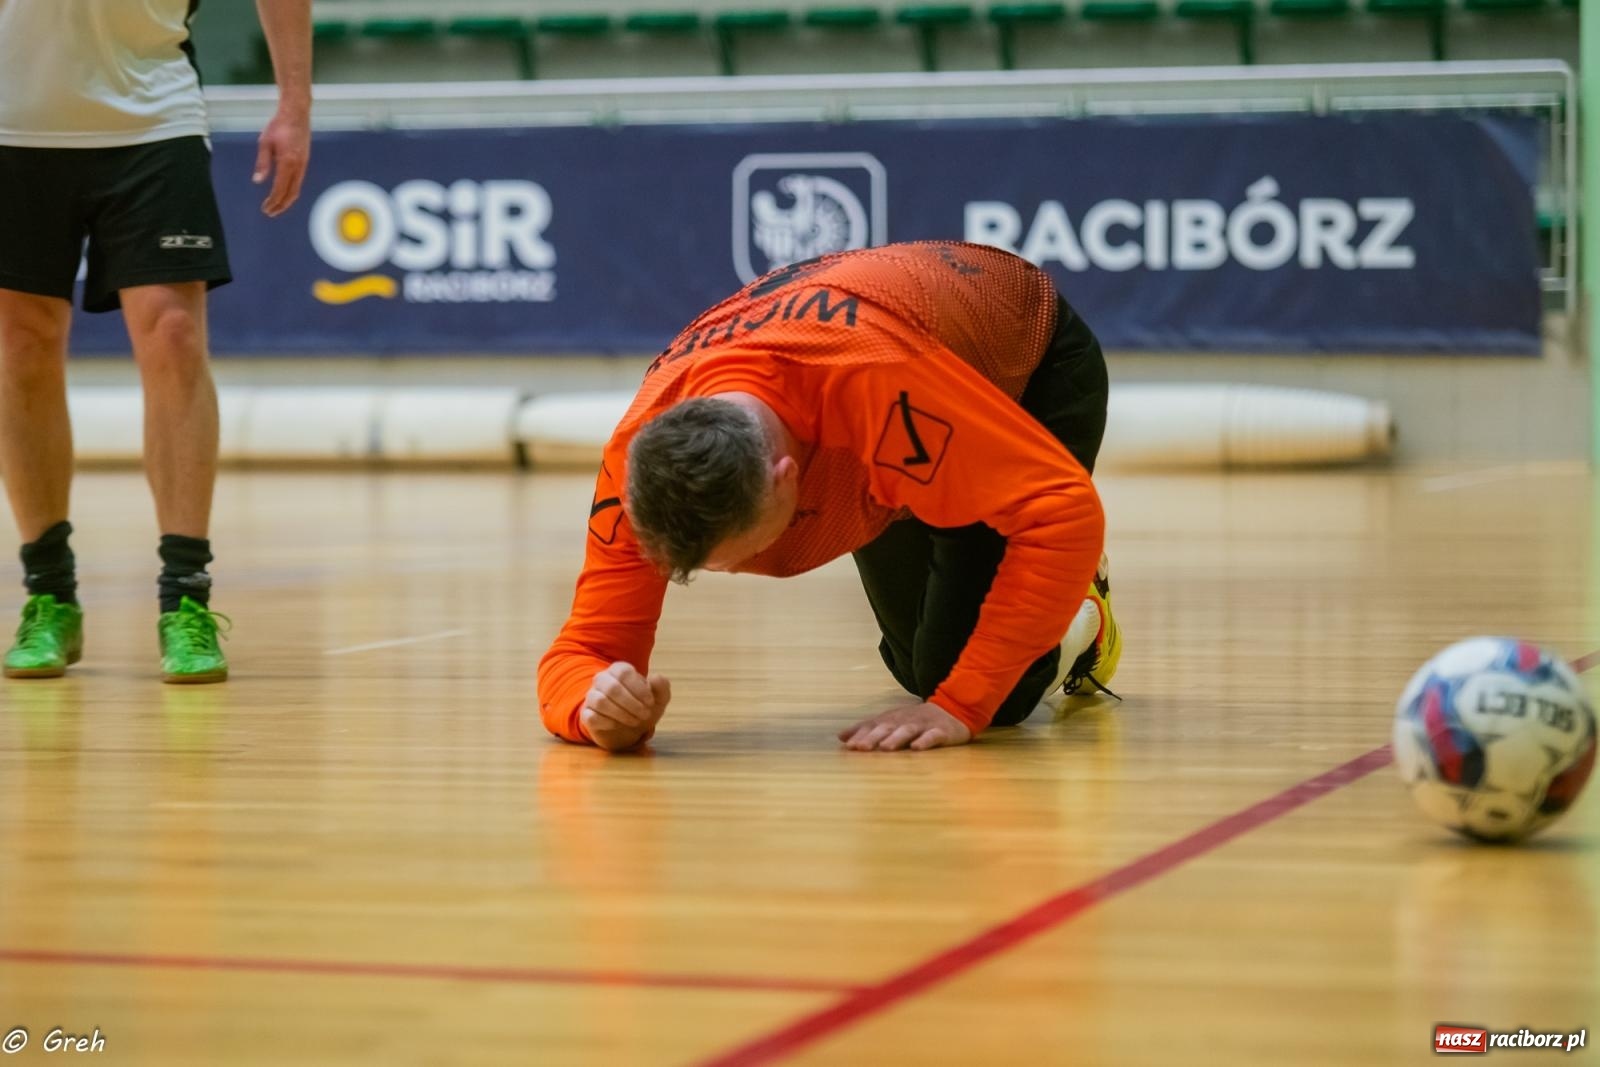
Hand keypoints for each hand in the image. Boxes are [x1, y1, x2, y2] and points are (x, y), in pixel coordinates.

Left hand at [253, 105, 310, 216]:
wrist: (296, 113)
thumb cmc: (278, 125)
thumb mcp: (265, 143)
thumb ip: (262, 163)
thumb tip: (257, 181)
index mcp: (287, 162)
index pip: (280, 189)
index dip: (273, 201)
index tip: (266, 209)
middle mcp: (298, 166)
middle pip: (291, 193)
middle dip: (281, 205)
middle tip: (271, 213)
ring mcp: (304, 164)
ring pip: (297, 189)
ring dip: (287, 200)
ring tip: (278, 206)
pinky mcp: (305, 161)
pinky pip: (299, 181)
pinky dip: (292, 191)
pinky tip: (285, 191)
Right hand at [580, 662, 671, 751]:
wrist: (631, 728)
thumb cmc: (644, 706)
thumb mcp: (659, 698)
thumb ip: (661, 686)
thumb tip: (654, 678)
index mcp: (619, 670)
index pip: (624, 673)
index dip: (639, 689)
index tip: (650, 703)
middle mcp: (602, 679)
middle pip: (612, 687)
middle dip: (632, 704)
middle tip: (645, 714)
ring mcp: (592, 696)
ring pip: (600, 701)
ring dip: (621, 713)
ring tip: (634, 721)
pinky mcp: (586, 714)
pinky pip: (591, 717)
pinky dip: (607, 722)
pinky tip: (617, 725)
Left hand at [838, 702, 972, 751]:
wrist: (953, 710)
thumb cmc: (916, 721)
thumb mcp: (891, 722)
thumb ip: (867, 729)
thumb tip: (840, 737)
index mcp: (892, 718)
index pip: (874, 726)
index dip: (861, 735)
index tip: (848, 746)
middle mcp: (905, 720)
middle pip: (887, 727)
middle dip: (873, 737)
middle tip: (860, 748)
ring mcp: (923, 725)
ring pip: (908, 731)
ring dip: (895, 738)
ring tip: (885, 748)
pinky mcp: (941, 731)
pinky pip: (932, 736)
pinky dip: (924, 741)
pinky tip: (916, 748)